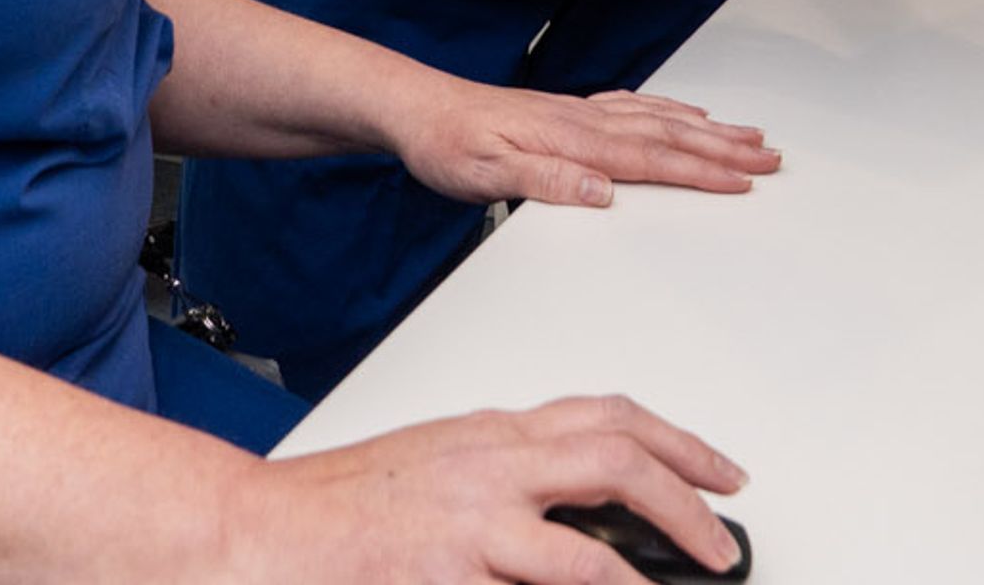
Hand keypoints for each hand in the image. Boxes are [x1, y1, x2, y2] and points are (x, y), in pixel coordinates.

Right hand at [227, 396, 747, 584]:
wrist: (256, 531)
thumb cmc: (330, 514)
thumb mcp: (427, 479)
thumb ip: (494, 488)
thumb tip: (560, 519)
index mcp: (484, 435)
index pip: (599, 415)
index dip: (669, 439)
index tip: (712, 468)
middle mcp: (489, 456)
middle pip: (617, 441)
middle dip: (688, 477)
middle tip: (726, 522)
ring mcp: (477, 506)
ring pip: (602, 492)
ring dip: (671, 524)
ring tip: (707, 559)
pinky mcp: (459, 556)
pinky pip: (559, 568)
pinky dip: (610, 581)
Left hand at [386, 76, 780, 211]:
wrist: (417, 109)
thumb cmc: (446, 144)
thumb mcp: (484, 174)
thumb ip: (545, 182)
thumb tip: (602, 192)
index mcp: (570, 141)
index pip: (650, 160)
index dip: (701, 172)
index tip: (744, 180)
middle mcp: (582, 121)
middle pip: (669, 134)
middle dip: (724, 147)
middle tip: (771, 155)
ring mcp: (579, 113)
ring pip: (659, 118)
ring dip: (708, 127)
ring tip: (748, 134)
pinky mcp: (568, 111)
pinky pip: (635, 107)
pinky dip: (670, 110)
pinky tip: (685, 113)